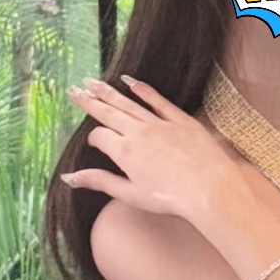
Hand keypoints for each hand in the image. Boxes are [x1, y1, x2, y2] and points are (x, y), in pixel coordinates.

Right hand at [62, 76, 236, 221]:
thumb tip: (69, 177)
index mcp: (124, 151)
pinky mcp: (180, 120)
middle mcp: (138, 132)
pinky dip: (143, 90)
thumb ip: (100, 182)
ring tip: (93, 81)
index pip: (100, 137)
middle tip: (74, 89)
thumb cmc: (171, 198)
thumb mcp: (131, 194)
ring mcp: (159, 123)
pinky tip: (131, 82)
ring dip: (109, 91)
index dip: (94, 140)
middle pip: (108, 113)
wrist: (209, 189)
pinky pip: (158, 101)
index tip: (95, 144)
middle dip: (89, 101)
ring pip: (128, 103)